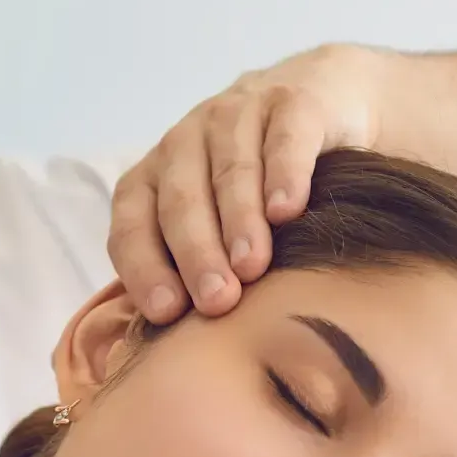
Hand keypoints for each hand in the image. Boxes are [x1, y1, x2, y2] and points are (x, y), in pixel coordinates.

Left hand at [108, 43, 385, 319]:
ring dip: (238, 220)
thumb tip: (174, 356)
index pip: (131, 224)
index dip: (144, 267)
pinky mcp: (292, 100)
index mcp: (154, 178)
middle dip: (195, 253)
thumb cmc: (259, 194)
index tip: (166, 313)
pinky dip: (284, 174)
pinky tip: (288, 211)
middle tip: (217, 301)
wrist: (324, 107)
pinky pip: (283, 138)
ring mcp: (236, 114)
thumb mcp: (217, 229)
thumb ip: (191, 275)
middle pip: (180, 200)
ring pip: (229, 169)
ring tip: (252, 266)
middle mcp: (186, 142)